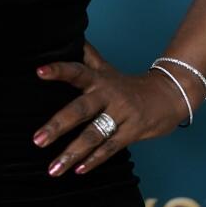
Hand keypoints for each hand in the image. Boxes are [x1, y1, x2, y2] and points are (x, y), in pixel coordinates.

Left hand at [32, 40, 197, 176]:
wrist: (169, 95)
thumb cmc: (128, 84)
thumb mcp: (107, 68)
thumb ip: (87, 55)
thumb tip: (69, 35)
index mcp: (99, 79)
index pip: (76, 71)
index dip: (58, 70)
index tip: (38, 72)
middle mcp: (108, 95)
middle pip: (81, 109)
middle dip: (58, 125)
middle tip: (37, 140)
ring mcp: (121, 114)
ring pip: (94, 135)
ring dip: (72, 153)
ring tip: (53, 168)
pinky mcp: (133, 131)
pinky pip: (110, 148)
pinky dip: (94, 160)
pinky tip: (78, 171)